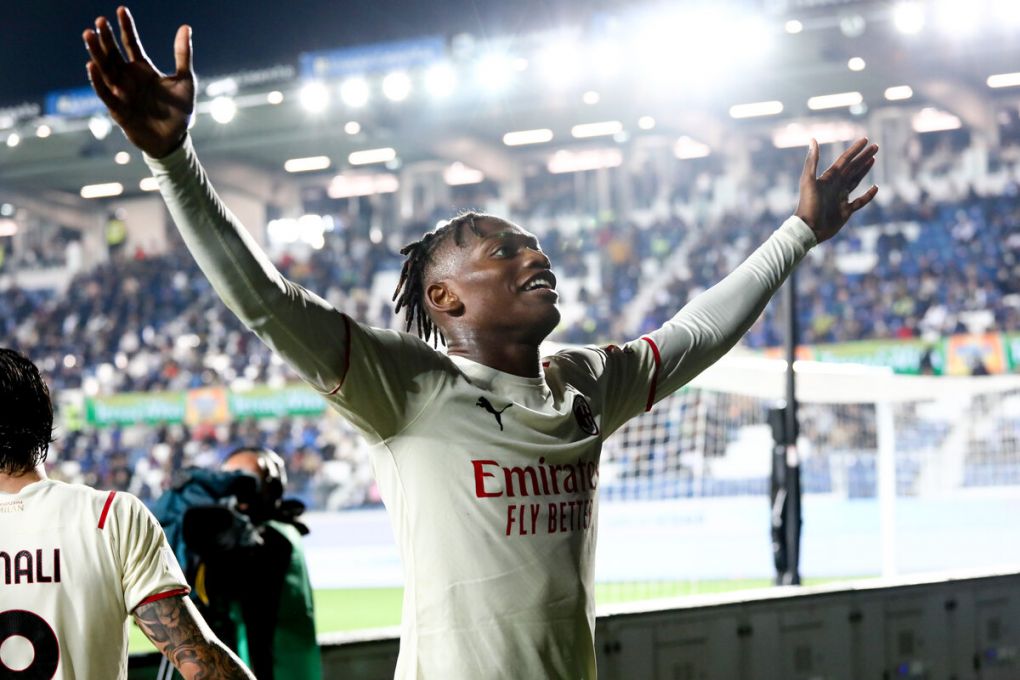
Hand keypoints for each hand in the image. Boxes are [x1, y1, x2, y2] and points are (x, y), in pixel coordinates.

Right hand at [84, 6, 194, 157]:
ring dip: (97, 54)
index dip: (126, 27)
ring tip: (89, 35)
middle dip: (106, 38)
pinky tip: (91, 65)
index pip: (131, 44)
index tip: (122, 10)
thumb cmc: (178, 111)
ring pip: (105, 70)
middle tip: (99, 20)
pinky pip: (105, 93)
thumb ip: (182, 55)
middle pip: (114, 54)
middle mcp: (129, 78)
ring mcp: (122, 93)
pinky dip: (97, 81)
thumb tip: (185, 26)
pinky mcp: (118, 110)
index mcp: (143, 69)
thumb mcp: (185, 80)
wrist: (175, 140)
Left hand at [795, 138, 878, 242]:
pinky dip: (868, 195)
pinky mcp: (846, 211)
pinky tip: (876, 187)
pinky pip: (860, 201)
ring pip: (856, 180)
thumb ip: (812, 161)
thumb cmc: (807, 205)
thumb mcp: (808, 180)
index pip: (844, 160)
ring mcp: (841, 198)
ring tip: (873, 159)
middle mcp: (835, 186)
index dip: (854, 150)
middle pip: (852, 168)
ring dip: (865, 170)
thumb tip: (812, 139)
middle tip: (876, 146)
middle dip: (864, 157)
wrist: (808, 228)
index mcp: (828, 178)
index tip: (865, 139)